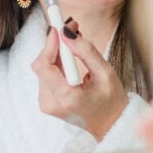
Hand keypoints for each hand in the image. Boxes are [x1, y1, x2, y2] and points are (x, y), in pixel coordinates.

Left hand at [32, 21, 129, 140]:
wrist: (108, 125)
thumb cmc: (111, 101)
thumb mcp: (106, 73)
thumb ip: (86, 51)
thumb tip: (66, 32)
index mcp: (68, 98)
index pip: (44, 66)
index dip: (49, 44)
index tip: (58, 28)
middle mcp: (52, 103)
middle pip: (41, 65)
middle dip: (54, 44)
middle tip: (70, 28)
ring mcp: (47, 104)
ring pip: (43, 69)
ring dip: (56, 53)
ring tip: (74, 46)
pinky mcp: (45, 102)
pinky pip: (46, 76)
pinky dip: (56, 64)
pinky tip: (70, 61)